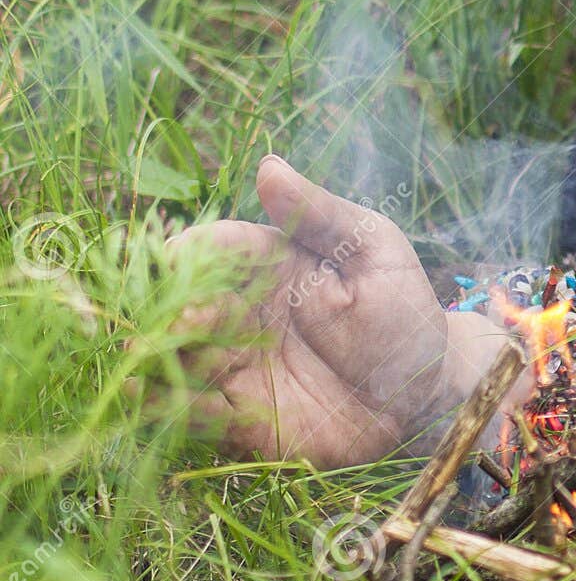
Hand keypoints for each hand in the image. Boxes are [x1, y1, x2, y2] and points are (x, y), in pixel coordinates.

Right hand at [161, 155, 516, 469]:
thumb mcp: (374, 252)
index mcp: (270, 262)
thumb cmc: (403, 311)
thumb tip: (268, 165)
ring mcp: (236, 362)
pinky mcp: (237, 415)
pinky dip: (164, 404)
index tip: (174, 256)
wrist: (424, 394)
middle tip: (180, 317)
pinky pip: (189, 410)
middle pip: (187, 301)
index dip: (192, 251)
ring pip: (178, 354)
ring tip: (150, 355)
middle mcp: (242, 310)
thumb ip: (321, 214)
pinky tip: (146, 395)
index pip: (218, 248)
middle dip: (173, 306)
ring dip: (161, 354)